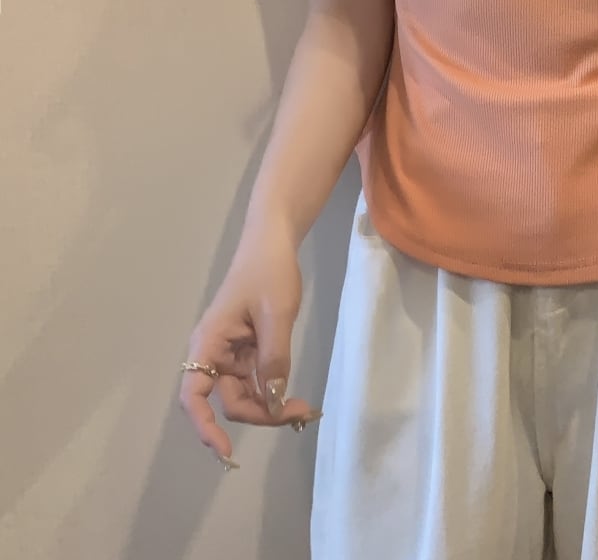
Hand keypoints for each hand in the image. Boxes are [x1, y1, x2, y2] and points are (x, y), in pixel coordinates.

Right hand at [178, 224, 317, 467]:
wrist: (274, 243)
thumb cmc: (268, 272)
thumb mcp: (276, 314)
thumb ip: (274, 358)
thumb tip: (274, 401)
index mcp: (208, 343)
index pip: (194, 395)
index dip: (205, 427)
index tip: (227, 451)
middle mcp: (214, 353)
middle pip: (229, 401)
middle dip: (262, 414)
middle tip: (302, 414)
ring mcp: (232, 353)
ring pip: (246, 394)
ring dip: (271, 405)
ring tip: (306, 408)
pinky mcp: (249, 350)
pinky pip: (258, 380)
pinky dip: (274, 391)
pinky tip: (295, 396)